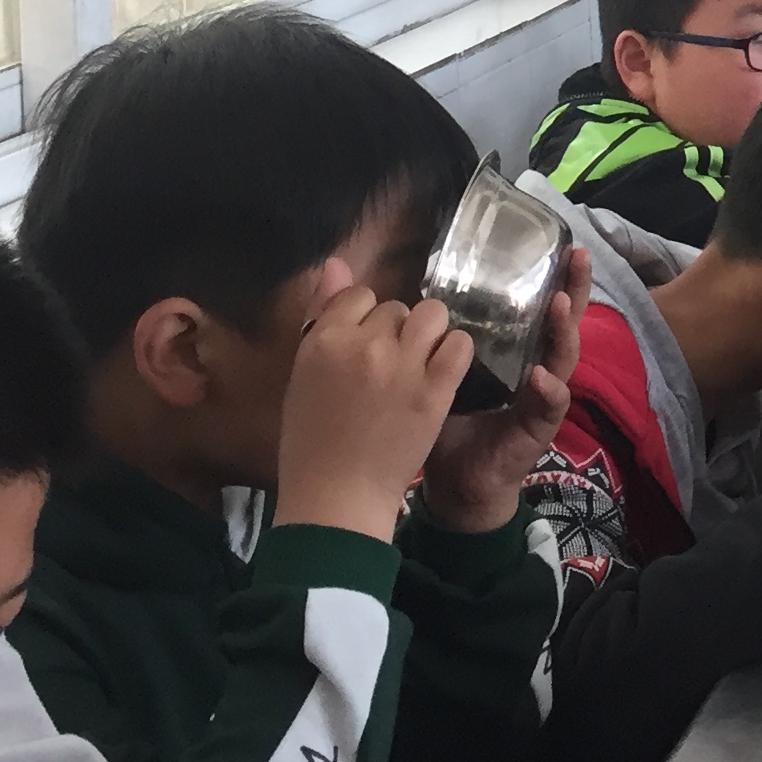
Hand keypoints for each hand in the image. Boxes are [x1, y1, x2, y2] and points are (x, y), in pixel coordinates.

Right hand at [274, 263, 470, 542]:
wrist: (337, 498)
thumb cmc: (312, 443)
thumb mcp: (302, 377)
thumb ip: (322, 317)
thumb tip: (335, 263)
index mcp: (323, 340)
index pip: (357, 296)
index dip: (365, 319)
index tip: (366, 347)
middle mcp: (363, 345)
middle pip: (396, 309)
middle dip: (397, 331)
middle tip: (392, 367)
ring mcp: (401, 367)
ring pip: (432, 316)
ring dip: (430, 334)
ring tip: (422, 363)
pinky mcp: (434, 390)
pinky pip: (459, 346)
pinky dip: (456, 354)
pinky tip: (444, 372)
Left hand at [420, 244, 595, 534]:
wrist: (455, 481)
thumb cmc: (444, 420)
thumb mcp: (430, 368)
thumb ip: (409, 330)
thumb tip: (366, 281)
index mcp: (511, 345)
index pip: (535, 300)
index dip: (549, 271)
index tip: (555, 239)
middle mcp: (534, 361)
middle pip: (562, 318)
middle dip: (574, 286)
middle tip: (578, 256)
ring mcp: (542, 394)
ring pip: (564, 356)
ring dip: (564, 329)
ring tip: (560, 304)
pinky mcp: (539, 426)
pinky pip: (550, 405)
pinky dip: (549, 389)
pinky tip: (541, 376)